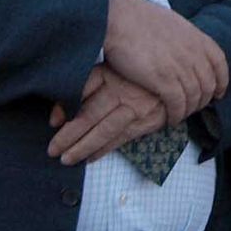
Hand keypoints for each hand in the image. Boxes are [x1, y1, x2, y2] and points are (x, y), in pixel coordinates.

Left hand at [48, 64, 167, 164]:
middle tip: (52, 151)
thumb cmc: (136, 77)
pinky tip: (89, 158)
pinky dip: (104, 150)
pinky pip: (120, 138)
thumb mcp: (112, 71)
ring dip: (84, 147)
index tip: (52, 124)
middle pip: (89, 114)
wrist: (177, 81)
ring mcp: (134, 106)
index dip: (65, 108)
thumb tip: (57, 115)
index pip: (82, 89)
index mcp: (110, 72)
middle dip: (69, 135)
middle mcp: (121, 89)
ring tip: (66, 159)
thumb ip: (85, 86)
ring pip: (104, 130)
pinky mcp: (146, 121)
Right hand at [103, 0, 228, 124]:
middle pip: (208, 84)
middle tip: (193, 107)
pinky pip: (178, 104)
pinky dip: (176, 114)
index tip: (218, 92)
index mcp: (196, 37)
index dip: (221, 80)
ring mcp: (180, 67)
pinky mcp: (163, 80)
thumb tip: (184, 45)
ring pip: (194, 97)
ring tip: (180, 115)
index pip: (219, 63)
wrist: (118, 19)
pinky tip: (170, 119)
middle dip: (203, 100)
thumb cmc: (137, 17)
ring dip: (188, 110)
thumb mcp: (171, 22)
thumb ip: (183, 37)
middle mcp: (193, 53)